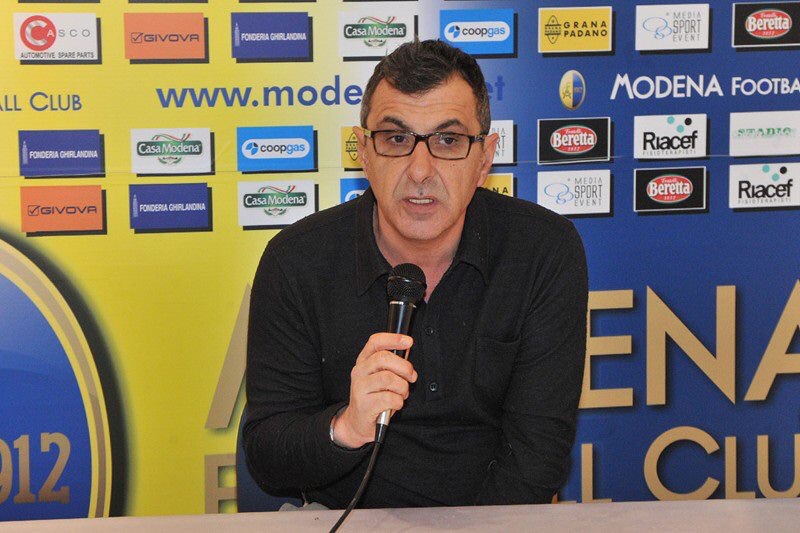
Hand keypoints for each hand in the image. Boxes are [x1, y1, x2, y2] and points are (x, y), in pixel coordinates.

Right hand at [332, 333, 416, 447]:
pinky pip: (389, 398)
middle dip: (404, 367)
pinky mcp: (364, 405)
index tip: (408, 341)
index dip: (393, 339)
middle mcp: (359, 372)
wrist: (357, 423)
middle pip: (383, 358)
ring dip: (402, 387)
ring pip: (388, 378)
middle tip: (411, 376)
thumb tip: (407, 350)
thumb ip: (391, 364)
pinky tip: (396, 404)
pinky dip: (399, 401)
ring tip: (402, 393)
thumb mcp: (380, 377)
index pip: (375, 342)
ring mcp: (359, 388)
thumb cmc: (374, 398)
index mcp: (363, 361)